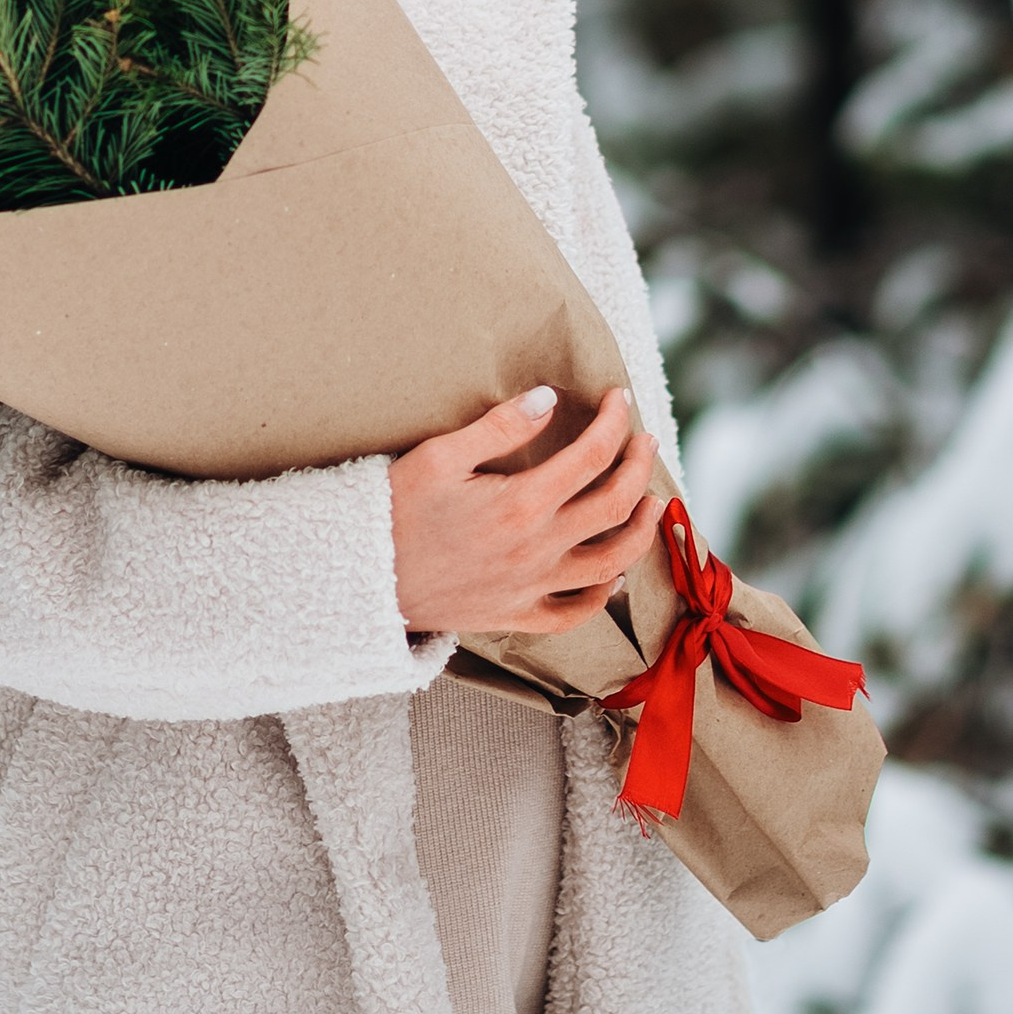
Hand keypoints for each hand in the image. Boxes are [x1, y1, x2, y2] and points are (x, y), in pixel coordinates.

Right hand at [388, 385, 661, 635]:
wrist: (360, 580)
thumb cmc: (393, 511)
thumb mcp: (439, 456)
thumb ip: (498, 426)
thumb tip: (548, 398)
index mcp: (520, 503)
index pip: (590, 457)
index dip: (613, 423)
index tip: (620, 400)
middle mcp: (537, 549)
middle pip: (614, 506)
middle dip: (639, 467)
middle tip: (645, 441)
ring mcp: (530, 587)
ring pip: (611, 563)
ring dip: (641, 531)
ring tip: (652, 504)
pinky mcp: (515, 615)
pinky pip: (575, 613)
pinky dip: (604, 594)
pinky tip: (614, 575)